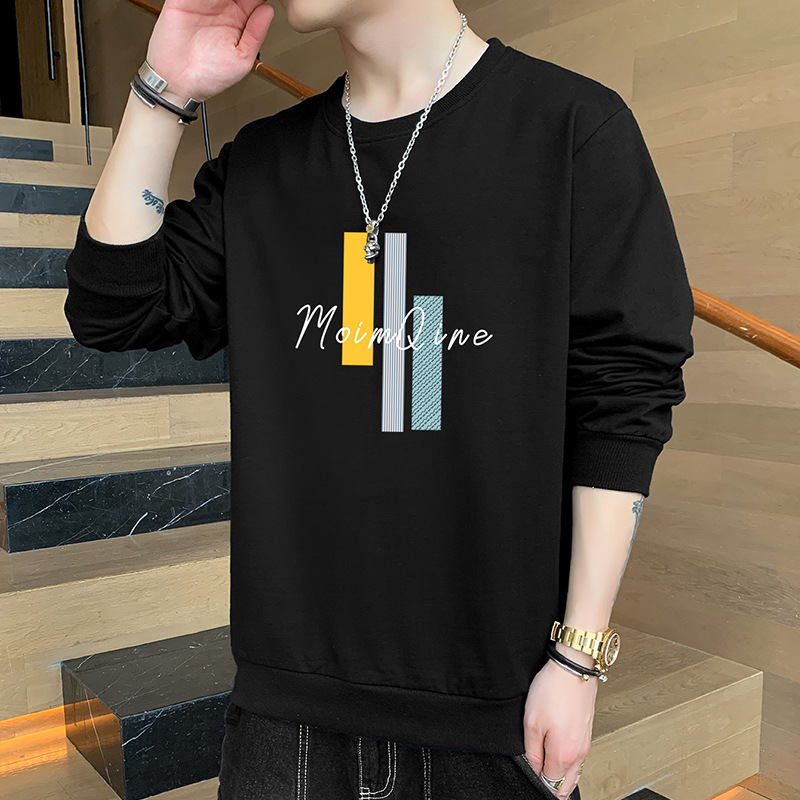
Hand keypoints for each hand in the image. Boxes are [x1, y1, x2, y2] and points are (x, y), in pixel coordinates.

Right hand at [145, 0, 275, 103]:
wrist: (179, 83)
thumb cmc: (209, 76)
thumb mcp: (241, 60)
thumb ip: (256, 35)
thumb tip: (269, 11)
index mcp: (238, 19)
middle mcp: (222, 6)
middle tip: (244, 0)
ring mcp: (203, 1)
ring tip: (230, 0)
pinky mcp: (182, 0)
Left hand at [522, 648, 596, 798]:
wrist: (573, 668)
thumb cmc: (553, 689)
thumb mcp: (531, 721)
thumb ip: (532, 751)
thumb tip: (534, 768)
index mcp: (563, 754)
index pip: (550, 782)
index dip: (537, 779)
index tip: (531, 772)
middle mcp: (579, 753)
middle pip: (566, 783)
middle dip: (552, 784)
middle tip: (539, 775)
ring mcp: (585, 743)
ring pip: (574, 772)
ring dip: (561, 774)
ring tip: (547, 768)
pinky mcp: (587, 732)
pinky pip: (578, 758)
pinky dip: (568, 762)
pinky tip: (559, 755)